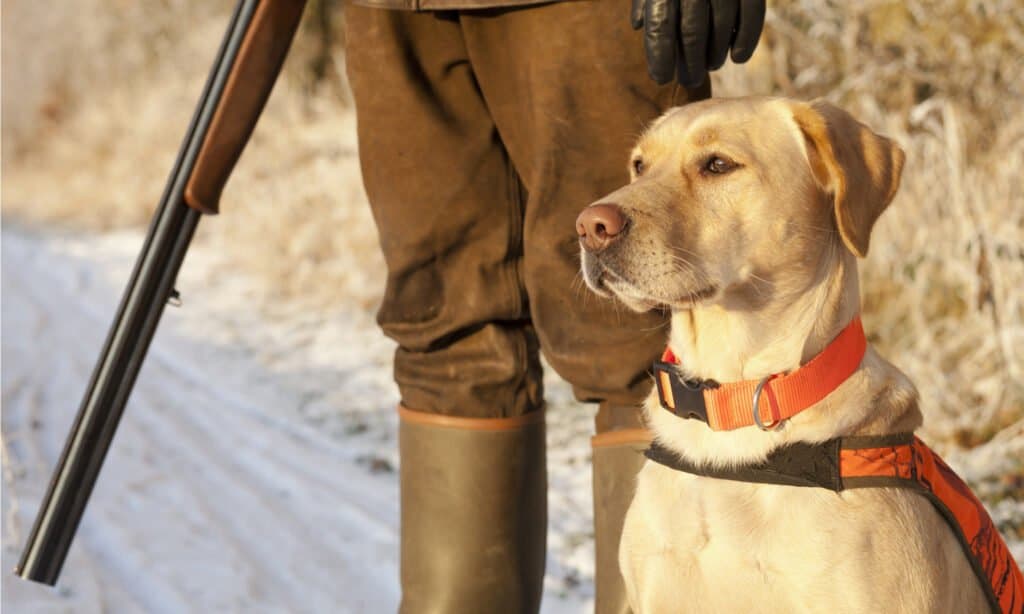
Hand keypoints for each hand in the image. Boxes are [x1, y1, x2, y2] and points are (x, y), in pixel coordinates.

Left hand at [631, 0, 765, 87]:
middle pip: (692, 33)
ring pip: (722, 26)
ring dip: (716, 54)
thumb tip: (637, 26)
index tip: (661, 78)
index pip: (660, 28)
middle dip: (691, 63)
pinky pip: (752, 14)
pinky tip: (738, 58)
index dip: (660, 58)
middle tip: (691, 79)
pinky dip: (746, 40)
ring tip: (710, 66)